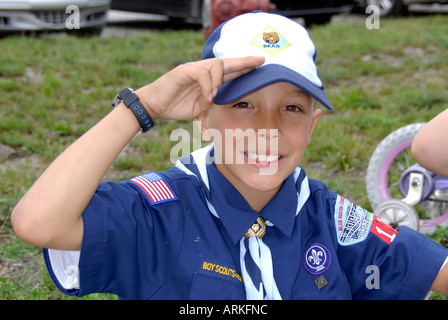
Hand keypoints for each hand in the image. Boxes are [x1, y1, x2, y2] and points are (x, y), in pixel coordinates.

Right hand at [135, 56, 264, 120]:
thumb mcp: (199, 108)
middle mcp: (202, 71)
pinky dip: (207, 85)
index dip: (243, 68)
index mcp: (207, 79)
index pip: (228, 71)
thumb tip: (222, 102)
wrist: (153, 106)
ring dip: (220, 80)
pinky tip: (208, 96)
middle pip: (226, 62)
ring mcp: (192, 69)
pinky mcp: (182, 71)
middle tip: (259, 60)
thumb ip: (212, 103)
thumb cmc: (175, 106)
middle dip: (243, 62)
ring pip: (215, 65)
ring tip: (215, 96)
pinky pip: (201, 74)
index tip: (258, 66)